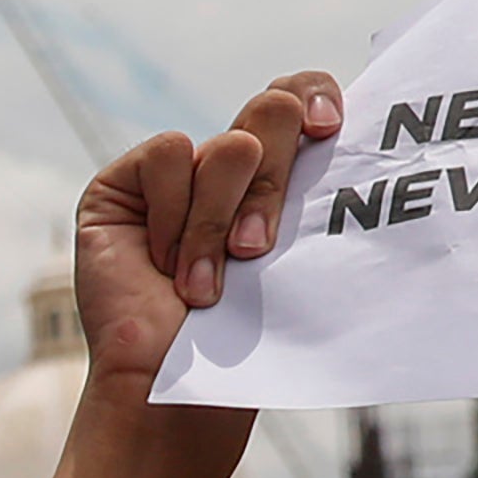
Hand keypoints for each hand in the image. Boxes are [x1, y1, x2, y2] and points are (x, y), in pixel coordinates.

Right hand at [69, 70, 345, 382]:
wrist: (178, 382)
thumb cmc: (246, 335)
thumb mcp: (299, 255)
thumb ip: (317, 193)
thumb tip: (352, 136)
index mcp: (281, 173)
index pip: (305, 95)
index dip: (318, 94)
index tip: (330, 131)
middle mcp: (231, 164)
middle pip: (275, 111)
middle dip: (275, 185)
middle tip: (256, 250)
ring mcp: (178, 172)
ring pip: (230, 147)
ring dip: (222, 223)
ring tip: (208, 284)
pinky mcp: (125, 182)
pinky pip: (169, 155)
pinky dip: (174, 216)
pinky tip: (164, 264)